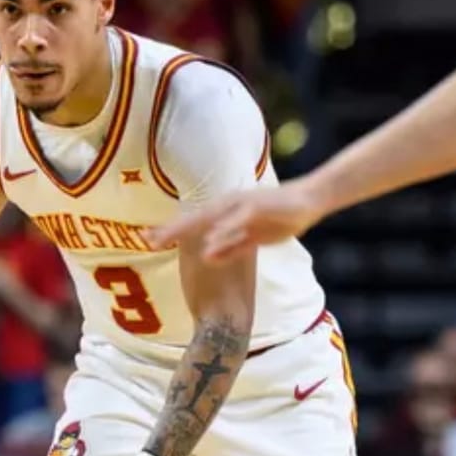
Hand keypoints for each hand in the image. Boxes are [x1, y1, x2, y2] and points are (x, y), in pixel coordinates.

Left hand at [153, 178, 328, 261]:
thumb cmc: (281, 217)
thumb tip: (206, 255)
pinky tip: (210, 240)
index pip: (194, 224)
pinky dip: (223, 230)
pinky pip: (236, 221)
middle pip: (194, 219)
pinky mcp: (258, 207)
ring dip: (188, 227)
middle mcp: (229, 206)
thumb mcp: (253, 239)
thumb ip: (230, 248)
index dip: (171, 232)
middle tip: (146, 239)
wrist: (309, 200)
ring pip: (209, 217)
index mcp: (227, 213)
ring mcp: (242, 205)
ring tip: (167, 239)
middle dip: (171, 229)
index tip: (147, 240)